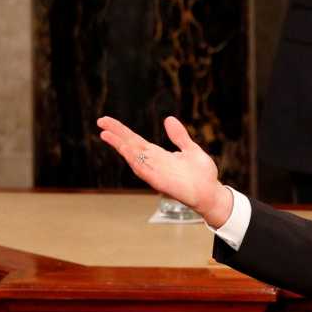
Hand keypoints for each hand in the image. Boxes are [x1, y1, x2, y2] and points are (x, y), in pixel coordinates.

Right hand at [96, 115, 232, 226]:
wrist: (211, 192)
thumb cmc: (201, 174)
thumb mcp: (190, 149)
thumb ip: (179, 136)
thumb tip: (168, 119)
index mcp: (159, 155)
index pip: (136, 140)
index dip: (122, 131)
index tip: (107, 121)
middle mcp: (154, 163)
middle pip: (131, 146)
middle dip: (116, 134)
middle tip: (101, 121)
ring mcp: (155, 172)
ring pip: (134, 157)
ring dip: (121, 146)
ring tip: (107, 134)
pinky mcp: (160, 182)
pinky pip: (144, 170)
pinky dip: (135, 160)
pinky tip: (127, 151)